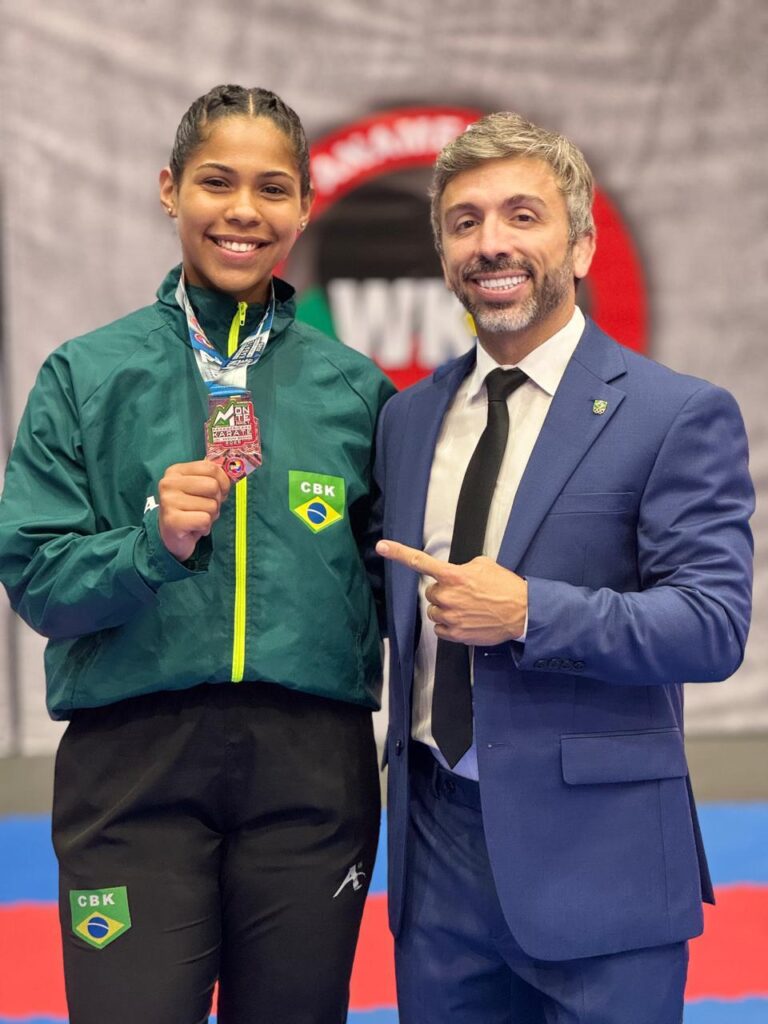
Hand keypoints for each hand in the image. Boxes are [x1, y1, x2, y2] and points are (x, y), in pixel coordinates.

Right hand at [158, 461, 230, 561]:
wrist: (172, 537)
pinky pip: (205, 520)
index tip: (220, 492)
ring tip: (198, 519)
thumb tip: (233, 470)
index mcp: (176, 471)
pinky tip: (195, 528)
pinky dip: (205, 527)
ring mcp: (169, 501)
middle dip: (216, 501)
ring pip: (211, 505)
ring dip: (210, 516)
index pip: (210, 467)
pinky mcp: (172, 520)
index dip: (223, 482)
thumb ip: (212, 477)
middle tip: (206, 509)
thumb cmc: (190, 510)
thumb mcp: (199, 488)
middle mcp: (169, 483)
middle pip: (213, 486)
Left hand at [376, 539, 526, 644]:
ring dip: (445, 609)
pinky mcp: (456, 634)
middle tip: (464, 594)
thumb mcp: (484, 565)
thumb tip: (454, 575)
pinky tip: (465, 620)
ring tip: (467, 608)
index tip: (382, 546)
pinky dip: (448, 625)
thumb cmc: (505, 586)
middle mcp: (448, 596)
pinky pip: (439, 629)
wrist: (522, 612)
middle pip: (431, 593)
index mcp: (453, 575)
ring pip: (434, 612)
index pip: (420, 562)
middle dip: (443, 592)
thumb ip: (462, 568)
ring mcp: (450, 616)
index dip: (398, 553)